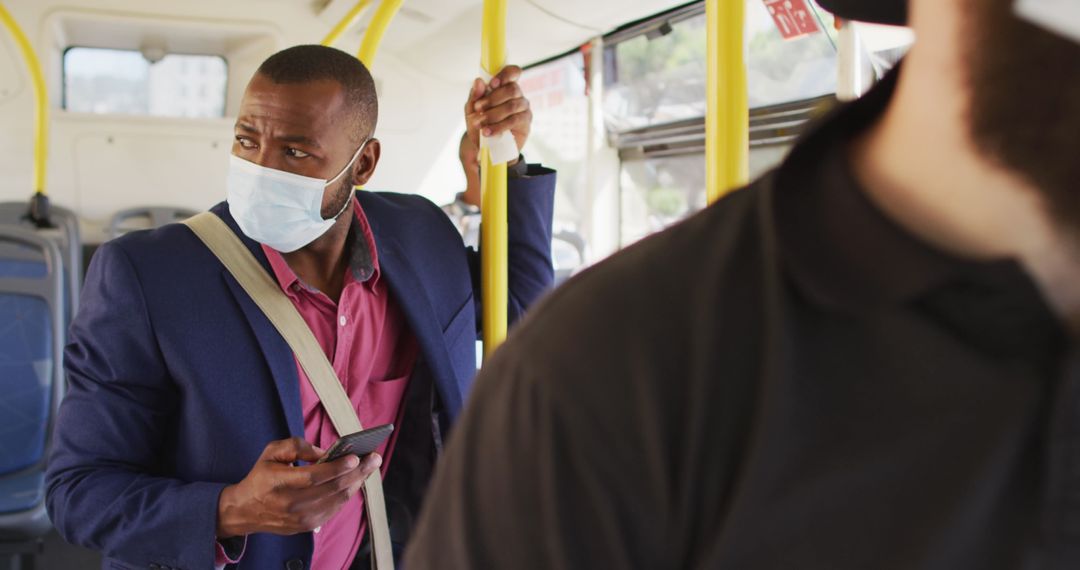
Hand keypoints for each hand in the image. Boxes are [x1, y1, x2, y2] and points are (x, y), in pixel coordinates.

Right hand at [216, 437, 381, 536]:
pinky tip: (356, 481)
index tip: (355, 458)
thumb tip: (326, 452)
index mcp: (278, 483)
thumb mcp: (271, 452)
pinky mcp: (307, 526)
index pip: (313, 477)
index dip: (336, 468)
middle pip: (331, 489)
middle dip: (356, 473)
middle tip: (373, 458)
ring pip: (337, 500)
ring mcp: (300, 518)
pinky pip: (334, 509)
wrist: (245, 510)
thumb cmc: (261, 476)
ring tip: (370, 467)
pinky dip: (347, 494)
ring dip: (357, 483)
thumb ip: (297, 446)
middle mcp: (290, 503)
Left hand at [465, 65, 531, 164]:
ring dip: (493, 114)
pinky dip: (498, 126)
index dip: (505, 75)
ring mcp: (523, 108)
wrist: (484, 148)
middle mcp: (517, 95)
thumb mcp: (471, 110)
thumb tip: (479, 81)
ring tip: (480, 123)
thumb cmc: (480, 125)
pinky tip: (487, 132)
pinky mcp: (525, 123)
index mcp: (504, 87)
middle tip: (478, 108)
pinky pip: (514, 120)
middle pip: (512, 89)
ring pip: (512, 105)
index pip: (513, 72)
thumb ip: (474, 96)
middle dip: (492, 98)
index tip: (492, 83)